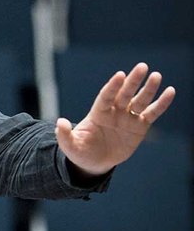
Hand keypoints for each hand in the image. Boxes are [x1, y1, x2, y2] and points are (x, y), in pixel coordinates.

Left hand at [55, 62, 175, 176]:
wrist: (94, 163)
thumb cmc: (80, 151)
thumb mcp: (70, 146)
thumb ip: (64, 135)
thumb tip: (60, 122)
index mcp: (98, 113)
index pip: (106, 96)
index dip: (113, 86)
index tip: (120, 75)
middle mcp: (114, 112)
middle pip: (125, 94)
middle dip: (133, 81)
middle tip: (142, 66)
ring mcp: (127, 118)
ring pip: (140, 101)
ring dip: (148, 89)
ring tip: (157, 76)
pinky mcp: (140, 126)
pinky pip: (152, 113)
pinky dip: (161, 103)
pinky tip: (170, 91)